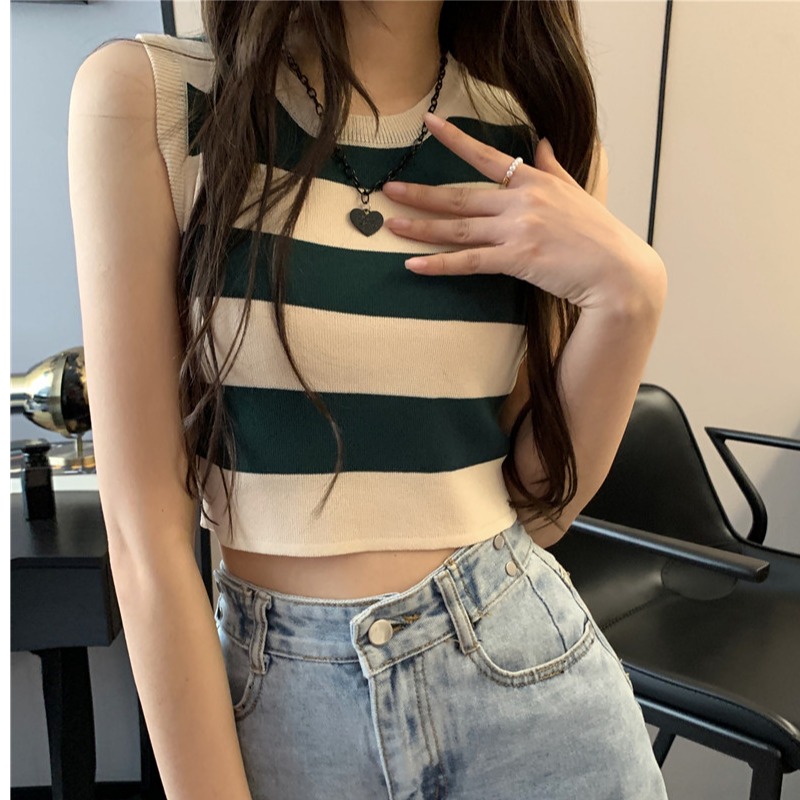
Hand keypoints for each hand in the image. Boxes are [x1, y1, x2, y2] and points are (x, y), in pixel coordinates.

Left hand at [383, 111, 664, 313]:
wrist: (618, 271)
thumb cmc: (598, 234)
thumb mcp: (576, 191)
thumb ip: (552, 167)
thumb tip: (541, 142)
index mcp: (533, 182)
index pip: (487, 156)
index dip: (455, 140)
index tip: (428, 123)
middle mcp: (521, 201)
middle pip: (461, 196)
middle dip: (421, 194)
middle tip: (389, 191)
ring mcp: (518, 230)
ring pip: (459, 228)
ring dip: (421, 227)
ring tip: (392, 225)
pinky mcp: (518, 260)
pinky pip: (470, 262)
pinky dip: (440, 264)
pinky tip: (414, 265)